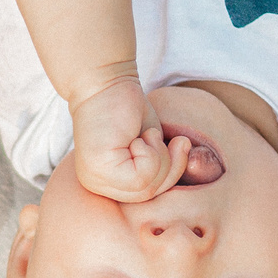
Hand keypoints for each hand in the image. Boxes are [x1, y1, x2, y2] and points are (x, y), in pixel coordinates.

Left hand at [67, 76, 191, 201]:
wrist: (106, 82)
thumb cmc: (130, 110)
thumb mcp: (153, 146)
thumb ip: (162, 169)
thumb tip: (183, 183)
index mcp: (108, 185)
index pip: (148, 196)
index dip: (171, 173)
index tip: (178, 145)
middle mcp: (97, 186)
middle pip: (150, 195)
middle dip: (171, 166)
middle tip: (169, 139)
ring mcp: (94, 179)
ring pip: (147, 187)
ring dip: (159, 155)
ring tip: (146, 134)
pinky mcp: (98, 168)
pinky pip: (141, 176)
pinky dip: (150, 152)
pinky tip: (137, 135)